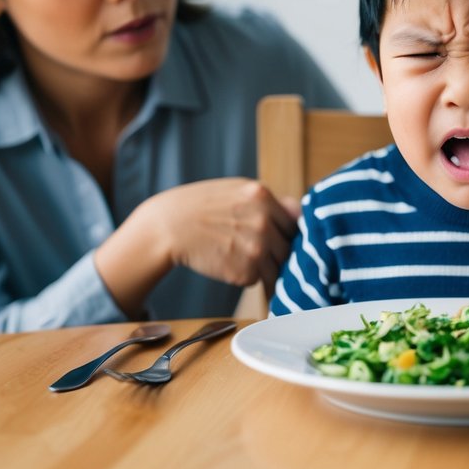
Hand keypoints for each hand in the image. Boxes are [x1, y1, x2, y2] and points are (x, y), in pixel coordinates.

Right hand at [147, 178, 298, 286]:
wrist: (169, 227)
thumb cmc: (202, 206)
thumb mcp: (237, 190)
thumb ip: (269, 201)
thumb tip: (299, 213)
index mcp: (262, 196)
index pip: (297, 220)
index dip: (289, 231)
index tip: (283, 237)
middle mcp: (264, 222)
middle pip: (291, 245)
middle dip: (280, 251)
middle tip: (263, 251)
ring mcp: (256, 249)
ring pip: (279, 266)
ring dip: (268, 266)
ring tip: (245, 259)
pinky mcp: (245, 272)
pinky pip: (259, 278)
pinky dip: (249, 276)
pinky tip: (231, 264)